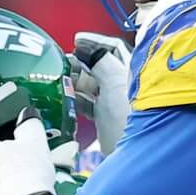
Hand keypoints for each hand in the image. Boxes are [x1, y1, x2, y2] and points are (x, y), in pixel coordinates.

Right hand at [69, 32, 131, 150]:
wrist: (133, 154)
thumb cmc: (130, 117)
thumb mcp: (114, 82)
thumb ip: (99, 61)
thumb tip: (85, 49)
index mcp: (133, 71)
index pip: (113, 48)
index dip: (95, 42)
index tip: (76, 40)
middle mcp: (125, 85)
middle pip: (102, 66)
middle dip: (82, 61)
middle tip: (64, 60)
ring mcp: (115, 103)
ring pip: (93, 85)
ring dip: (77, 80)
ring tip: (62, 78)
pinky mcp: (106, 120)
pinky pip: (89, 104)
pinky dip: (77, 99)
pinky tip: (67, 98)